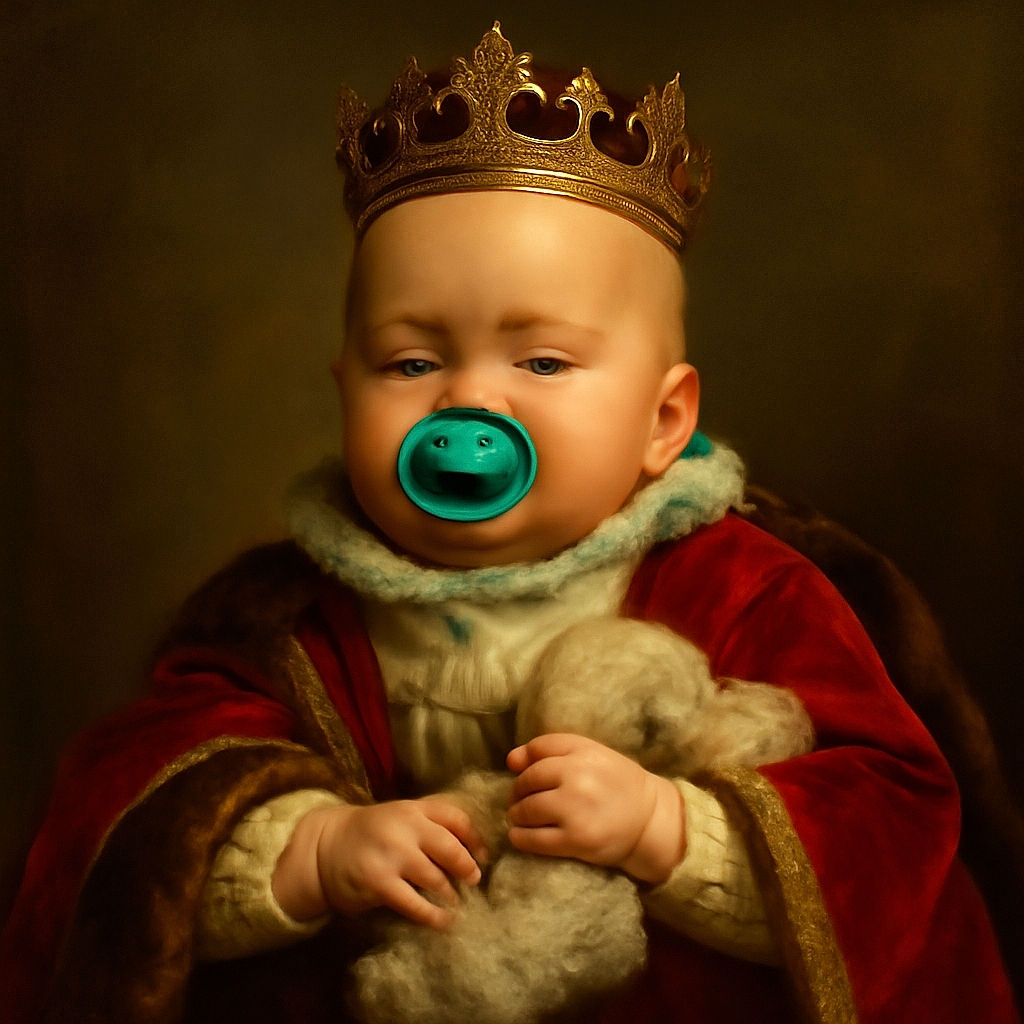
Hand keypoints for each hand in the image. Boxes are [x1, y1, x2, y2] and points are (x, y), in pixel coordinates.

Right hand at [273, 797, 486, 928]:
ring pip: (435, 878)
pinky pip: (415, 904)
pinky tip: (444, 921)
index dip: (475, 839)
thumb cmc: (372, 834)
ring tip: (457, 903)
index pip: (456, 818)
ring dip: (451, 894)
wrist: (326, 847)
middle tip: (474, 880)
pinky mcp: (379, 882)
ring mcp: (391, 855)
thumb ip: (431, 826)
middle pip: (450, 846)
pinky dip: (434, 915)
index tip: (483, 856)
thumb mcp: (401, 818)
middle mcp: (404, 827)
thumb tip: (474, 851)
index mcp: (413, 808)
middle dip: (467, 866)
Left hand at [506, 733, 686, 883]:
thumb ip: (553, 749)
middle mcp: (578, 777)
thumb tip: (511, 760)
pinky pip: (533, 839)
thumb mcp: (592, 754)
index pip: (537, 749)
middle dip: (518, 791)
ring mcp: (575, 810)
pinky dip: (520, 837)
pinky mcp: (575, 840)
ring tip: (521, 817)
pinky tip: (520, 835)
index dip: (525, 761)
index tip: (524, 772)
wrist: (649, 820)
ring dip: (517, 814)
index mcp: (583, 751)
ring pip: (526, 809)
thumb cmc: (617, 783)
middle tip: (520, 799)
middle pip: (527, 780)